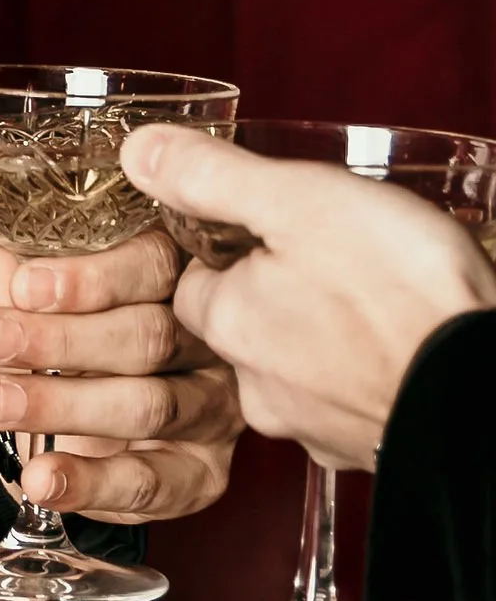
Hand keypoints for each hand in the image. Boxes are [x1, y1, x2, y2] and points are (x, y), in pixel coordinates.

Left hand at [0, 225, 240, 521]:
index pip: (154, 265)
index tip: (26, 287)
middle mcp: (211, 341)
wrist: (75, 425)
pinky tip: (39, 477)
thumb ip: (8, 285)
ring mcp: (214, 408)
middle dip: (63, 340)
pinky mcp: (202, 473)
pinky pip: (150, 482)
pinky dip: (89, 482)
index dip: (93, 278)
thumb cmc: (66, 342)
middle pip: (151, 336)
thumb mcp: (31, 306)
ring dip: (64, 406)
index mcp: (179, 279)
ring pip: (150, 406)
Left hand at [122, 123, 495, 467]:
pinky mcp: (366, 449)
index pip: (195, 284)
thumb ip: (215, 177)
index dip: (228, 252)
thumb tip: (139, 151)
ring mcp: (315, 427)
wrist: (483, 390)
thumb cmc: (403, 292)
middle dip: (277, 297)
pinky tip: (397, 350)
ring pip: (298, 373)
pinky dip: (366, 378)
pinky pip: (349, 406)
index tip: (266, 229)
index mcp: (231, 322)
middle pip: (245, 331)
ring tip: (371, 303)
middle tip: (330, 261)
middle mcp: (258, 389)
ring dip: (323, 340)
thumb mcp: (300, 201)